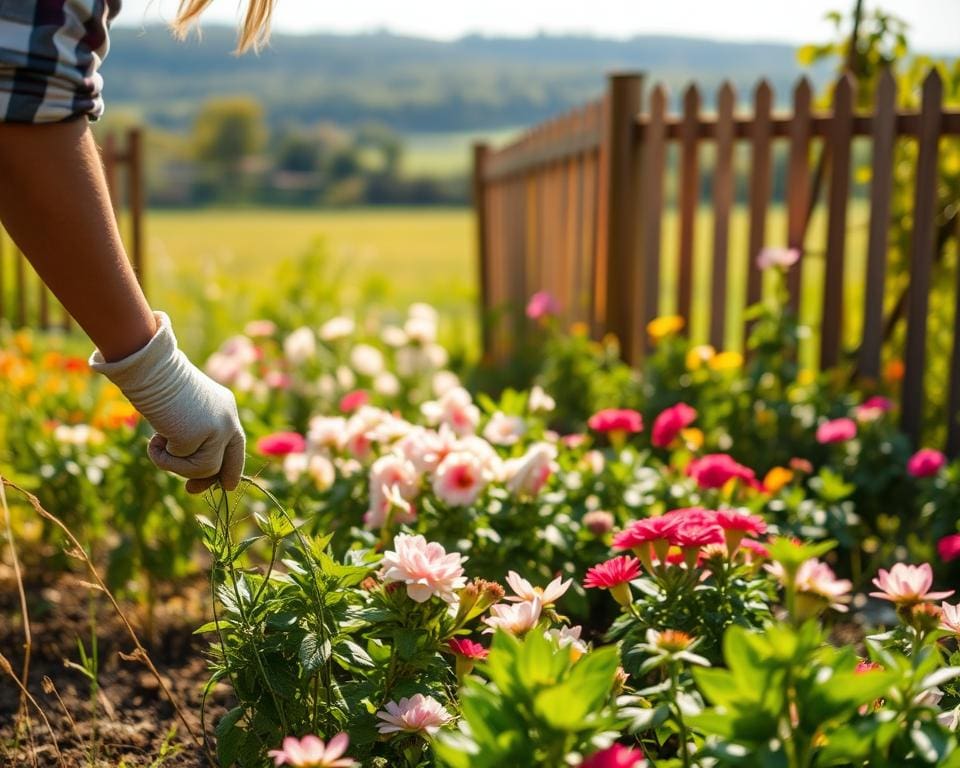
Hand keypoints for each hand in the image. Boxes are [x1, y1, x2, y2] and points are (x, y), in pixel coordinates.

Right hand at [89, 312, 245, 492]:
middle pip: (228, 461)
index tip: (224, 486)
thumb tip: (192, 472)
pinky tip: (155, 439)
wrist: (152, 369)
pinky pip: (184, 465)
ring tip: (158, 443)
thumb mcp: (181, 413)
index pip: (235, 445)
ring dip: (176, 464)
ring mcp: (220, 428)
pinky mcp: (205, 436)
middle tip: (191, 490)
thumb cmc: (157, 386)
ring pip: (204, 468)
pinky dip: (164, 458)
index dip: (229, 467)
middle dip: (211, 479)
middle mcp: (229, 419)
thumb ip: (192, 436)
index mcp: (226, 409)